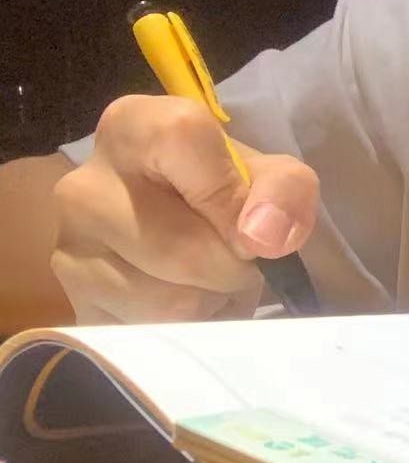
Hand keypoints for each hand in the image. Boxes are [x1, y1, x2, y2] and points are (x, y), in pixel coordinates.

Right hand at [50, 95, 318, 324]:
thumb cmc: (224, 191)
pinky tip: (184, 300)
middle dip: (231, 265)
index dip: (229, 193)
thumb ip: (284, 190)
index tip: (252, 226)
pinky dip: (186, 328)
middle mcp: (84, 187)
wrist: (179, 226)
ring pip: (168, 302)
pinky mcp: (75, 307)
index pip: (182, 141)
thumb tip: (266, 237)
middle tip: (237, 257)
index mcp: (132, 128)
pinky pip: (150, 335)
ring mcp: (69, 250)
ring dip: (212, 301)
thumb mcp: (270, 175)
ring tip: (211, 279)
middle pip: (181, 248)